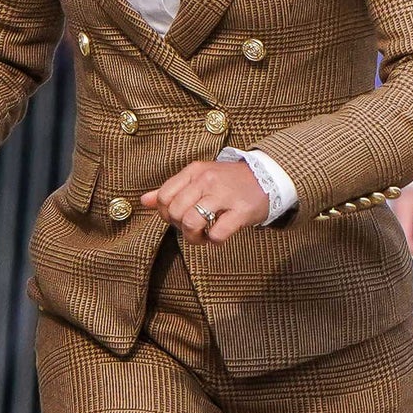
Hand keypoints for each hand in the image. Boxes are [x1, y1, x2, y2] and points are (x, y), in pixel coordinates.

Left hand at [142, 159, 268, 243]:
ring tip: (203, 235)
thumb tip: (144, 201)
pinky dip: (214, 240)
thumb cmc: (228, 181)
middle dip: (179, 227)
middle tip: (192, 228)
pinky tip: (219, 236)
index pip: (164, 196)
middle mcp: (207, 181)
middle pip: (175, 212)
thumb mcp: (199, 178)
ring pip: (191, 222)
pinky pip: (217, 233)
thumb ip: (171, 189)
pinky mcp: (242, 211)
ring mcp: (225, 195)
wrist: (268, 176)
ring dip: (194, 237)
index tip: (178, 218)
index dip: (166, 214)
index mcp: (194, 172)